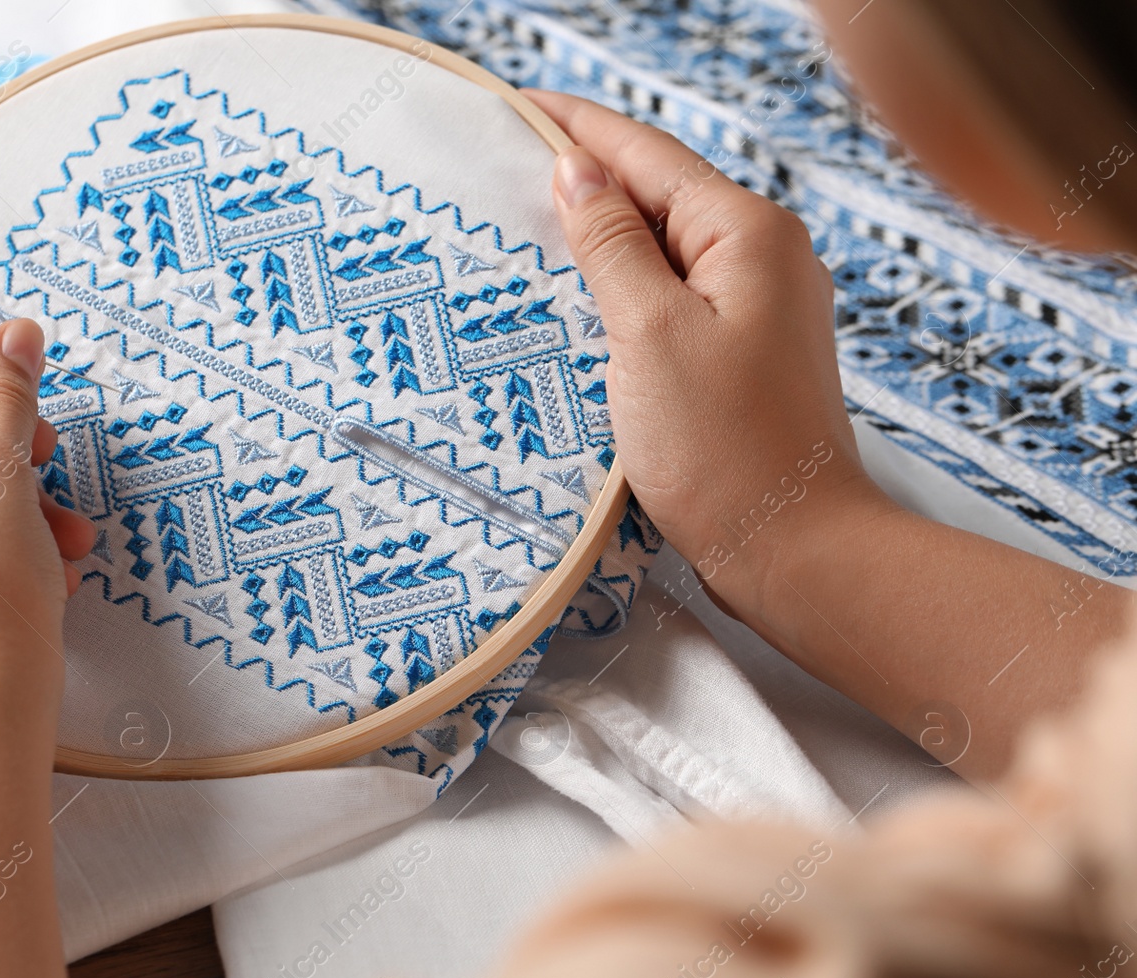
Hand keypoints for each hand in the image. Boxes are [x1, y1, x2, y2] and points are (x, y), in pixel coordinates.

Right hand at [527, 90, 895, 616]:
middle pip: (658, 195)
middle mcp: (765, 257)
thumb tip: (577, 171)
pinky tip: (580, 298)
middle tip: (507, 163)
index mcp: (749, 233)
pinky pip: (672, 297)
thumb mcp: (650, 333)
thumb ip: (610, 244)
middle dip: (586, 178)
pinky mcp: (744, 353)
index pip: (648, 154)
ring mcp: (759, 307)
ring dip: (600, 237)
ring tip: (527, 225)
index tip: (518, 105)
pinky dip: (623, 288)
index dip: (579, 127)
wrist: (793, 549)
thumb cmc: (726, 450)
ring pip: (663, 248)